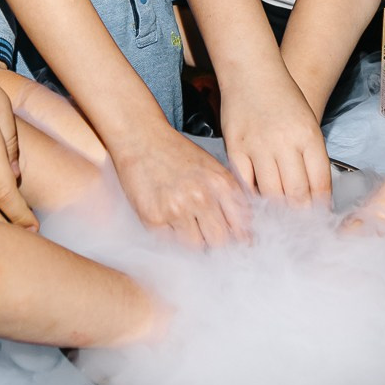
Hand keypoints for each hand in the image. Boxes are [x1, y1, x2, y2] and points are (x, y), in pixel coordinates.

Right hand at [112, 124, 250, 245]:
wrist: (141, 138)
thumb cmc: (176, 152)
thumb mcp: (212, 167)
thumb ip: (230, 195)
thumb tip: (244, 231)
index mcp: (221, 183)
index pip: (240, 226)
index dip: (238, 237)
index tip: (235, 240)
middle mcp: (201, 197)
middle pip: (220, 241)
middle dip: (214, 239)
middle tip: (206, 231)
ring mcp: (177, 209)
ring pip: (196, 246)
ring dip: (193, 238)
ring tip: (185, 222)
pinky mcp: (154, 218)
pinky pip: (171, 243)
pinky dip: (172, 235)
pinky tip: (168, 218)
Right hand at [219, 68, 332, 208]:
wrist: (251, 73)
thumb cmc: (284, 98)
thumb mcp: (308, 123)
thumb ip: (311, 156)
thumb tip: (314, 194)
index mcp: (309, 136)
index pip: (320, 183)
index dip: (321, 206)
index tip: (320, 219)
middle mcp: (285, 142)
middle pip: (297, 193)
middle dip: (301, 215)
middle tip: (301, 229)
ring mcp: (258, 146)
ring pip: (271, 192)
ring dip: (277, 210)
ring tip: (280, 222)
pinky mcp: (235, 148)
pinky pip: (245, 183)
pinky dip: (252, 197)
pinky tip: (256, 204)